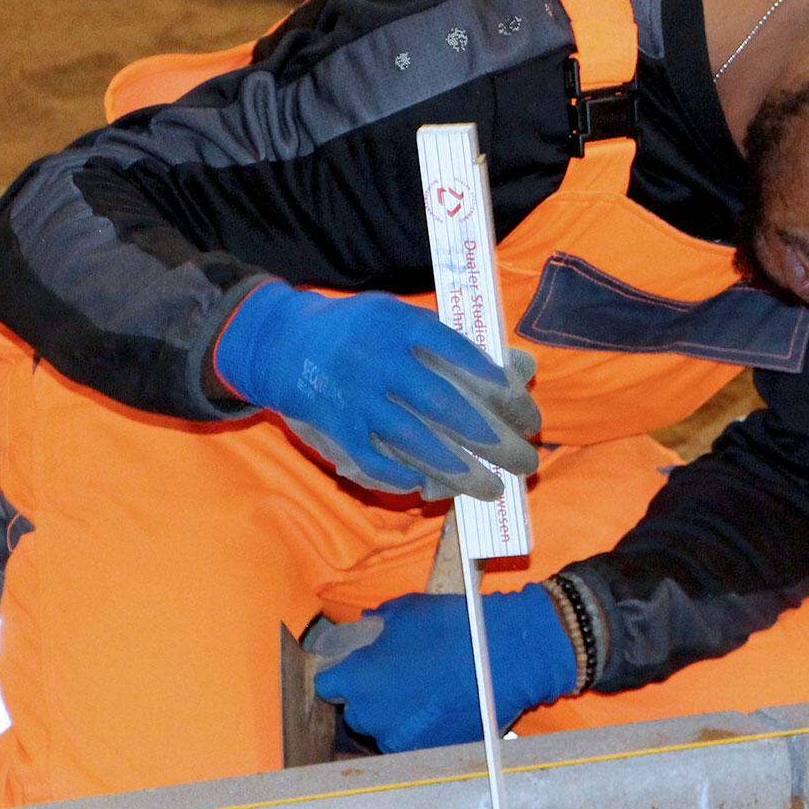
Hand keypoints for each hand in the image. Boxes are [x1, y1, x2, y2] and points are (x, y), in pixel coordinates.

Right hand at [215, 283, 542, 500]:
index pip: (461, 355)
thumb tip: (522, 369)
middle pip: (445, 404)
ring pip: (414, 440)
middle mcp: (377, 357)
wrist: (281, 342)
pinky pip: (374, 461)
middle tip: (525, 460)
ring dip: (459, 469)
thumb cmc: (362, 333)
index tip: (527, 413)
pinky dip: (404, 477)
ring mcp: (354, 395)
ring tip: (493, 488)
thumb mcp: (404, 320)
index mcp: (400, 323)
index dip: (500, 387)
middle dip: (492, 438)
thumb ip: (458, 344)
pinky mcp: (334, 426)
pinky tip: (432, 487)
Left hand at [311, 584, 579, 752]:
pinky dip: (424, 728)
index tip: (358, 668)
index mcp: (358, 680)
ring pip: (386, 729)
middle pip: (357, 711)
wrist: (508, 657)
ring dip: (398, 715)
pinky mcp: (430, 752)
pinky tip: (443, 707)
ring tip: (427, 693)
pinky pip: (416, 741)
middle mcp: (373, 716)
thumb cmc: (455, 628)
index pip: (328, 685)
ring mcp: (402, 739)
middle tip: (400, 677)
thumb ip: (378, 621)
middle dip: (372, 695)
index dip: (343, 674)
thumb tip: (369, 625)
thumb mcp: (407, 609)